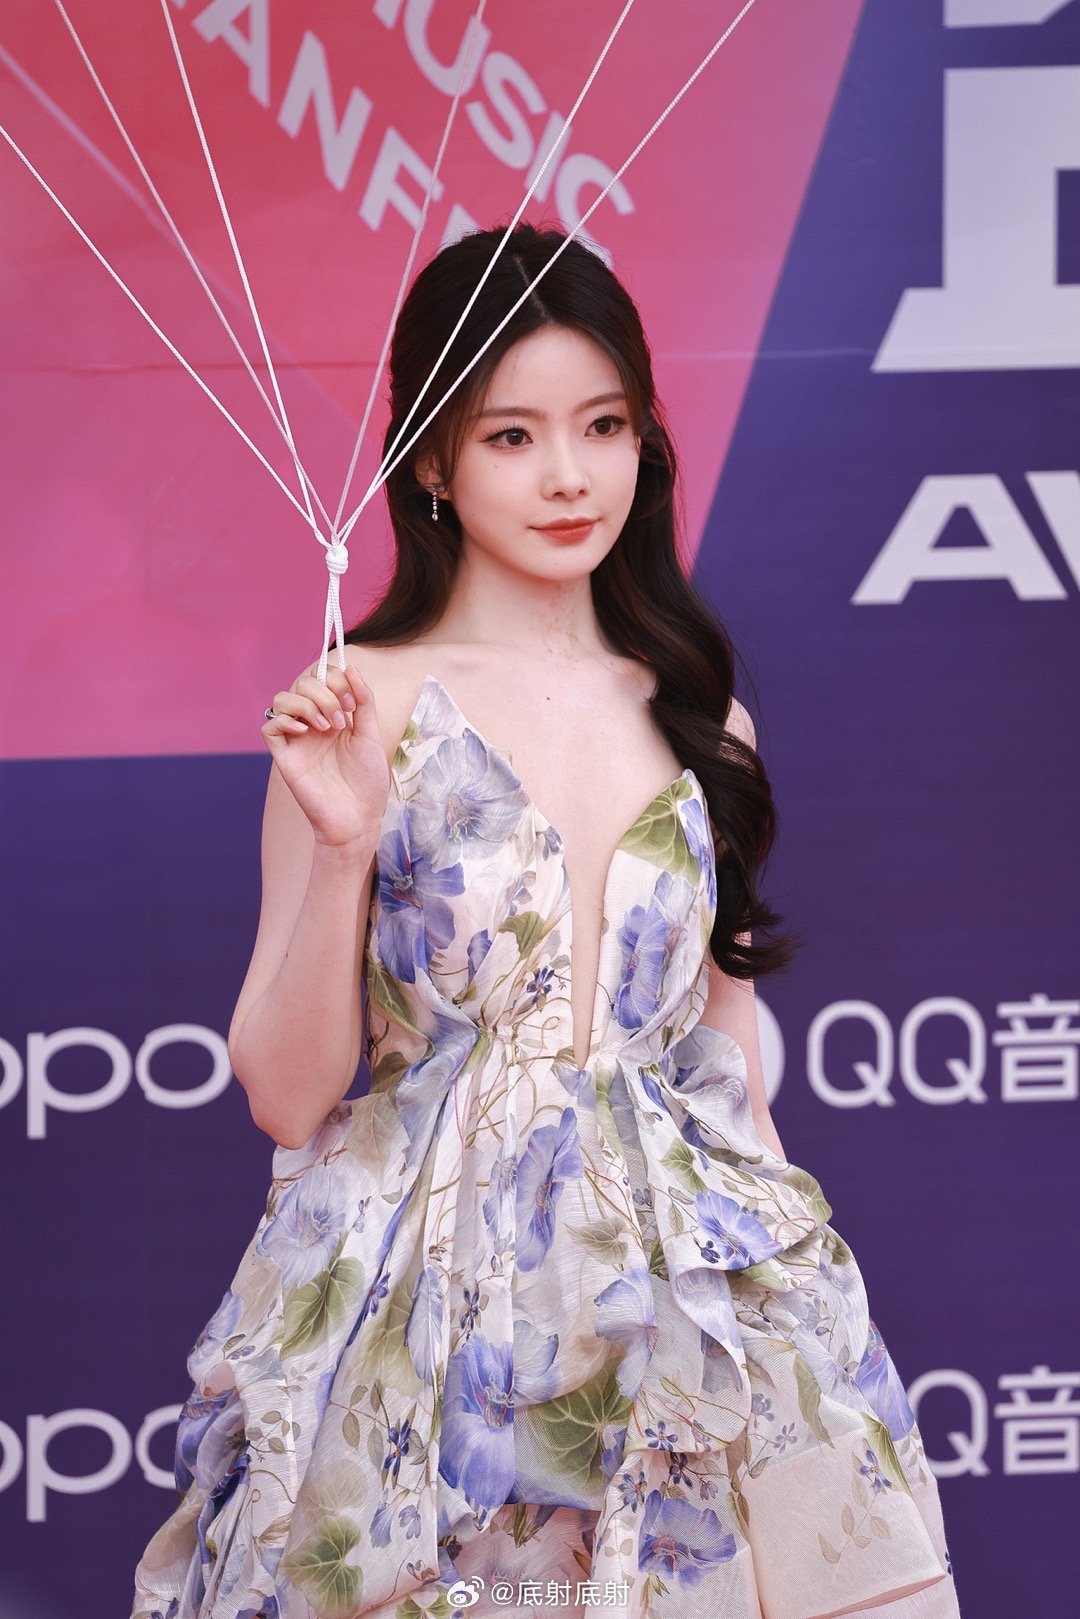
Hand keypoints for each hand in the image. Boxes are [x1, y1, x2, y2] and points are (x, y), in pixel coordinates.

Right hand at [261, 661, 389, 850]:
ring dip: (307, 704)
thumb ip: (363, 700)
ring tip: (328, 728)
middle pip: (303, 684)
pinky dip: (284, 720)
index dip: (336, 680)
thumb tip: (351, 668)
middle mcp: (312, 723)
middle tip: (343, 720)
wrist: (359, 817)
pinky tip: (305, 731)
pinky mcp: (285, 757)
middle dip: (325, 694)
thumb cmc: (367, 780)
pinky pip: (269, 727)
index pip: (322, 678)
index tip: (354, 703)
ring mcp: (297, 739)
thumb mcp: (371, 734)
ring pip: (282, 699)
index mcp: (333, 715)